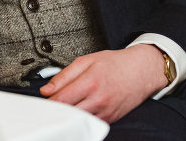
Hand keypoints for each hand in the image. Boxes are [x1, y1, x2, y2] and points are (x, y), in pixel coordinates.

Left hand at [39, 44, 167, 123]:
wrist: (141, 71)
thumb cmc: (115, 64)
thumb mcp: (87, 60)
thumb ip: (64, 75)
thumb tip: (46, 90)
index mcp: (90, 82)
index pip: (61, 99)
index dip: (48, 102)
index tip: (43, 100)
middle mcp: (98, 100)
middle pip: (67, 113)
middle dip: (55, 111)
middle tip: (49, 106)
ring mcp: (105, 112)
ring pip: (78, 121)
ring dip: (67, 116)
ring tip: (62, 109)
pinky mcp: (110, 119)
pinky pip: (90, 124)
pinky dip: (81, 120)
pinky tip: (77, 112)